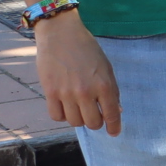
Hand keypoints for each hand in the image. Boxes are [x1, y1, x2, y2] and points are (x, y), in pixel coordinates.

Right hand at [35, 14, 120, 133]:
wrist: (61, 34)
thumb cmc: (87, 49)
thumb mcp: (106, 68)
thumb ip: (112, 91)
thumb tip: (116, 111)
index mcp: (104, 85)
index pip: (111, 115)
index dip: (114, 127)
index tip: (113, 132)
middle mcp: (86, 92)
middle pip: (92, 123)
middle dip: (96, 122)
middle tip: (95, 115)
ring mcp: (66, 93)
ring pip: (75, 122)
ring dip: (79, 119)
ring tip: (79, 108)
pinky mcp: (50, 92)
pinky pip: (56, 116)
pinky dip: (62, 116)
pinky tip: (65, 107)